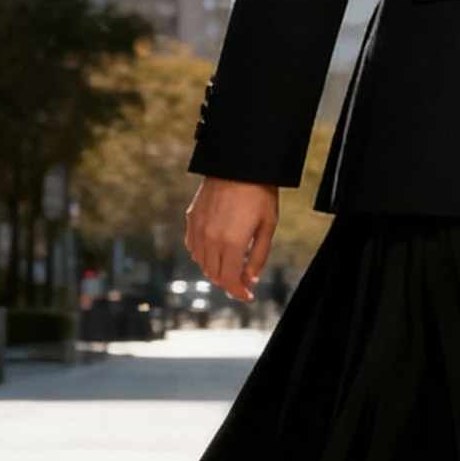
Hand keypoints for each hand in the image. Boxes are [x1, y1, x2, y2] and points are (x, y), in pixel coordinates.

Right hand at [185, 179, 278, 302]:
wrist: (239, 164)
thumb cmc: (259, 193)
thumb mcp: (267, 226)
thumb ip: (258, 256)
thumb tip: (250, 280)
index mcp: (231, 243)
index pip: (229, 280)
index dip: (238, 292)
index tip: (246, 296)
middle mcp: (210, 239)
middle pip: (214, 274)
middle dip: (228, 283)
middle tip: (241, 284)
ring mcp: (198, 229)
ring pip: (201, 263)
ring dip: (215, 270)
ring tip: (230, 267)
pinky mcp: (192, 218)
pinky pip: (192, 247)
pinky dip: (202, 256)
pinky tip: (214, 252)